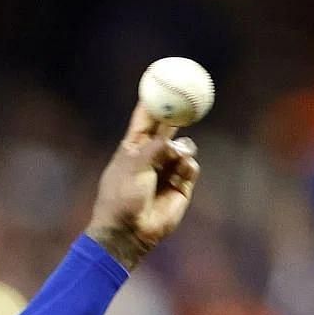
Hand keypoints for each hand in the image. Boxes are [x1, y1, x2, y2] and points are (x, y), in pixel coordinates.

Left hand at [84, 102, 201, 270]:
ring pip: (184, 148)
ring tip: (175, 160)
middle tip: (188, 100)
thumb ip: (156, 149)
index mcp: (132, 149)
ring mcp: (166, 171)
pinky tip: (181, 174)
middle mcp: (150, 157)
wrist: (128, 233)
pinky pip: (191, 167)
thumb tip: (176, 141)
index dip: (153, 101)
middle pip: (169, 128)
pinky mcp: (180, 187)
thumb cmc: (122, 198)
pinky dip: (188, 166)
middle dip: (178, 115)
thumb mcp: (134, 166)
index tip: (162, 80)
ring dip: (182, 150)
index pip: (145, 119)